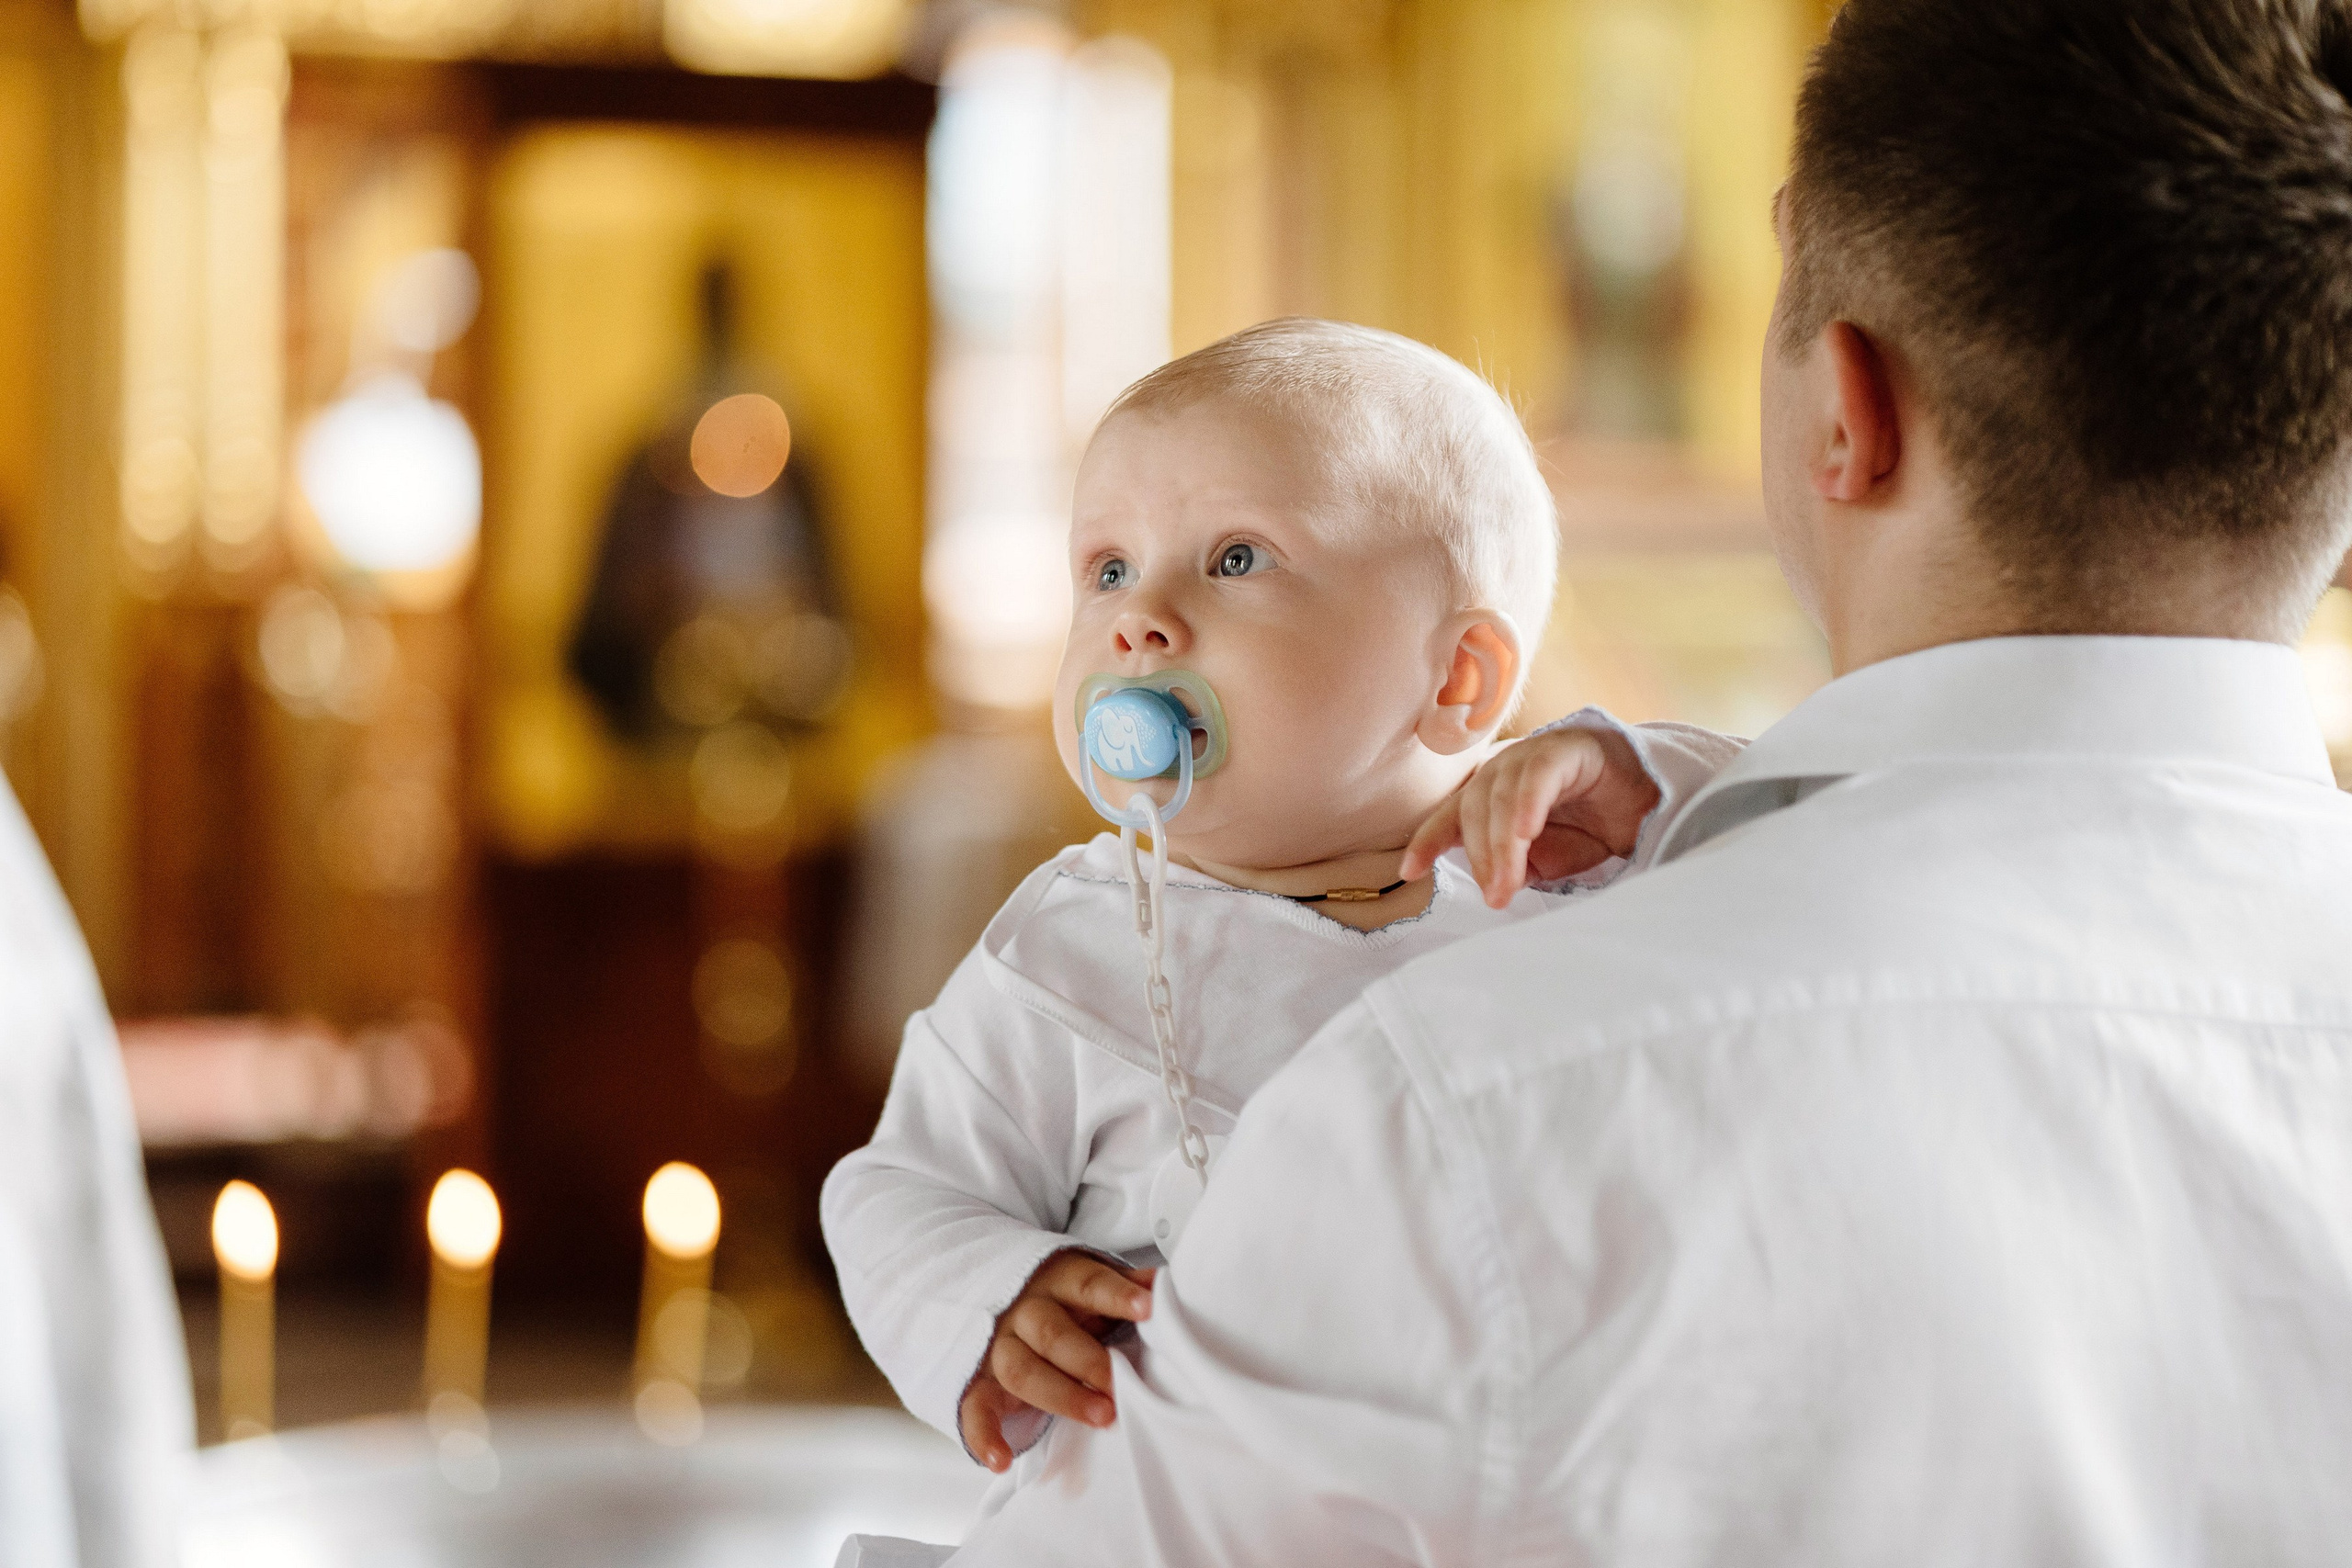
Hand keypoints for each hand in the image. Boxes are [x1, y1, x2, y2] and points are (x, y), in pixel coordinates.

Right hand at [958, 1250, 1156, 1472]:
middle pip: (1051, 1332)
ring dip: (1060, 1396)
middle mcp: (1023, 1312)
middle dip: (1089, 1361)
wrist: (994, 1302)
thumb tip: (1165, 1285)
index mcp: (1057, 1282)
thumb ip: (1124, 1286)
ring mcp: (996, 1347)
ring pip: (1020, 1370)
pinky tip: (1002, 1460)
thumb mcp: (1089, 1284)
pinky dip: (983, 1436)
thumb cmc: (1061, 1301)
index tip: (1147, 1307)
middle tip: (1120, 1386)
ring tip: (1101, 1418)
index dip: (1116, 1295)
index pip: (1087, 1284)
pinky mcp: (978, 1383)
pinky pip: (974, 1409)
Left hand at [1401, 725, 1661, 907]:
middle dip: (1481, 857)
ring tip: (1508, 884)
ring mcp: (1534, 753)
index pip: (1451, 815)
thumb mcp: (1548, 859)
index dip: (1428, 840)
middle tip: (1496, 897)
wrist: (1654, 802)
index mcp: (1493, 793)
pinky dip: (1527, 805)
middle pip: (1473, 809)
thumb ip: (1517, 866)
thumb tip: (1491, 884)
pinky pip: (1537, 776)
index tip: (1409, 871)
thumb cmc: (1595, 828)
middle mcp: (1505, 768)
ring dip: (1502, 844)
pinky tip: (1526, 834)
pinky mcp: (1566, 748)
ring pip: (1501, 795)